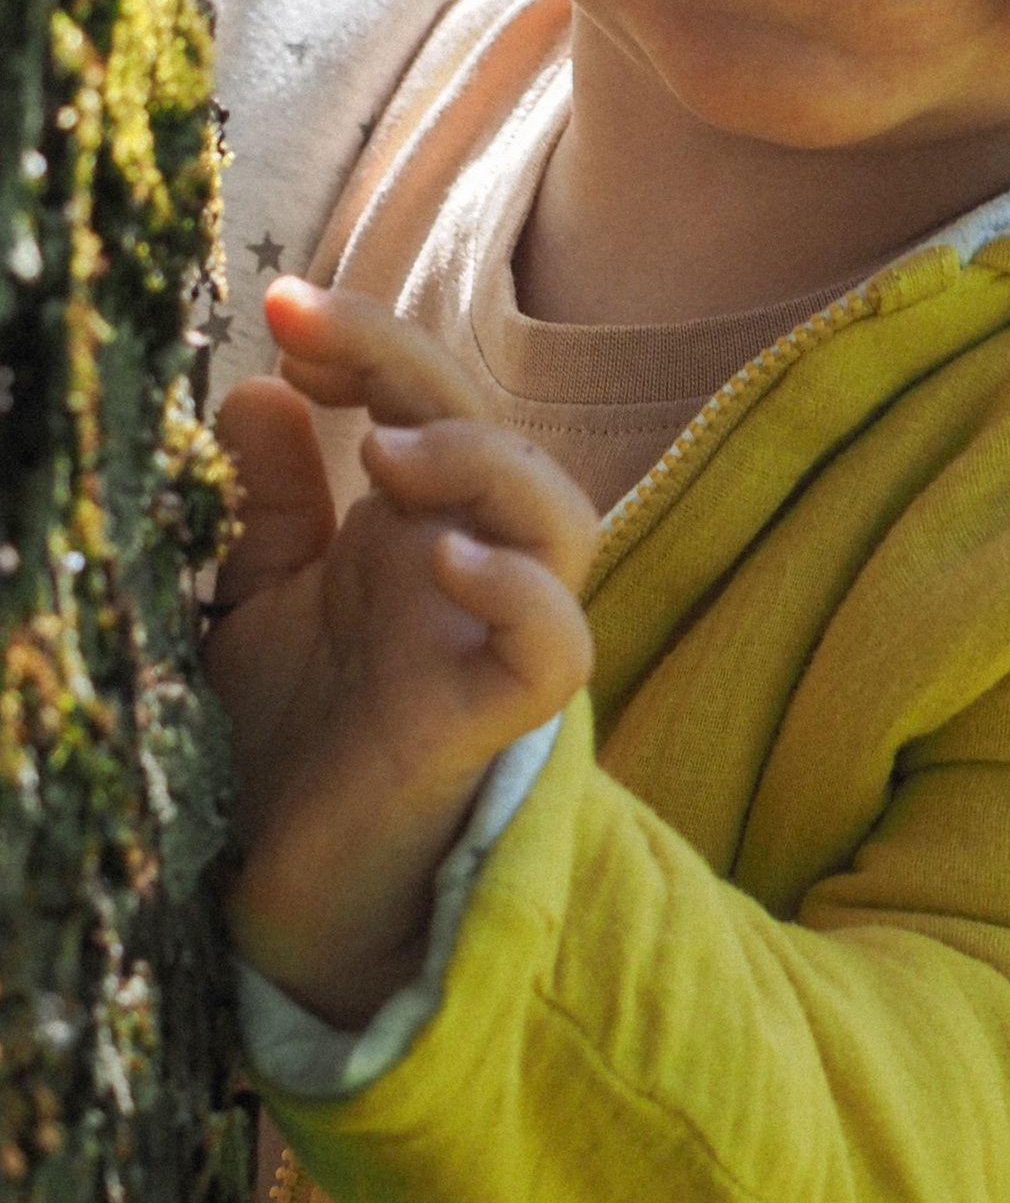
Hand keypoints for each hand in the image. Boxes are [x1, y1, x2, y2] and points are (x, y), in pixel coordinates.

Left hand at [209, 279, 597, 1032]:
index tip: (278, 307)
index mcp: (412, 525)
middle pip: (490, 429)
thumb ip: (267, 507)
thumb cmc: (295, 743)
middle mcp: (467, 566)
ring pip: (561, 518)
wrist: (303, 895)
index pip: (421, 398)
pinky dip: (519, 593)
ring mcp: (492, 640)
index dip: (365, 340)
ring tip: (389, 451)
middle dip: (407, 362)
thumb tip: (256, 389)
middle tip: (311, 334)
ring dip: (485, 463)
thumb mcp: (258, 604)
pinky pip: (557, 646)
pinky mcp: (501, 722)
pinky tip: (446, 561)